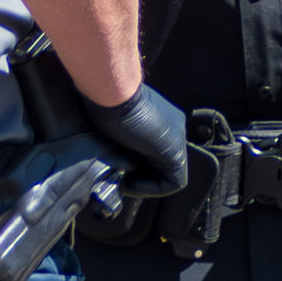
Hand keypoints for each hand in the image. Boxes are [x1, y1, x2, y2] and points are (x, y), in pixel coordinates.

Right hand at [87, 83, 191, 198]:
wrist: (110, 92)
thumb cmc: (104, 102)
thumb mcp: (113, 125)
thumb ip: (120, 139)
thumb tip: (112, 162)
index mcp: (161, 119)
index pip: (153, 153)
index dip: (135, 168)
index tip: (114, 168)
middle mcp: (173, 129)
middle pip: (160, 165)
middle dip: (139, 177)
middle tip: (116, 178)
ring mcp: (177, 139)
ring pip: (167, 175)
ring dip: (143, 184)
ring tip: (120, 182)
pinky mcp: (175, 152)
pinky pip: (174, 182)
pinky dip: (151, 189)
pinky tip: (128, 182)